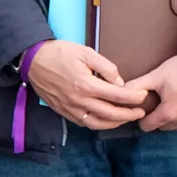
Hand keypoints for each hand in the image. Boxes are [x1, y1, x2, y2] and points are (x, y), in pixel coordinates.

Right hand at [24, 39, 147, 130]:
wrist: (33, 60)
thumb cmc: (59, 53)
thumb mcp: (86, 52)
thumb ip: (106, 67)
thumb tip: (119, 82)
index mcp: (86, 84)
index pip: (117, 95)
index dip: (133, 97)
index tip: (143, 96)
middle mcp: (79, 100)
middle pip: (110, 114)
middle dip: (129, 115)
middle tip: (140, 112)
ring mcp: (70, 108)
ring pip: (97, 123)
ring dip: (114, 124)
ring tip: (125, 119)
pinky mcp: (63, 111)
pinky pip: (83, 123)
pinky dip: (97, 124)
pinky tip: (105, 120)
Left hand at [131, 50, 176, 132]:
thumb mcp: (157, 75)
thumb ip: (137, 85)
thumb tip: (120, 90)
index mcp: (169, 113)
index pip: (148, 127)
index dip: (143, 119)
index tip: (144, 111)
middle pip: (164, 127)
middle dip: (159, 118)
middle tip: (160, 103)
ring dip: (175, 119)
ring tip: (174, 102)